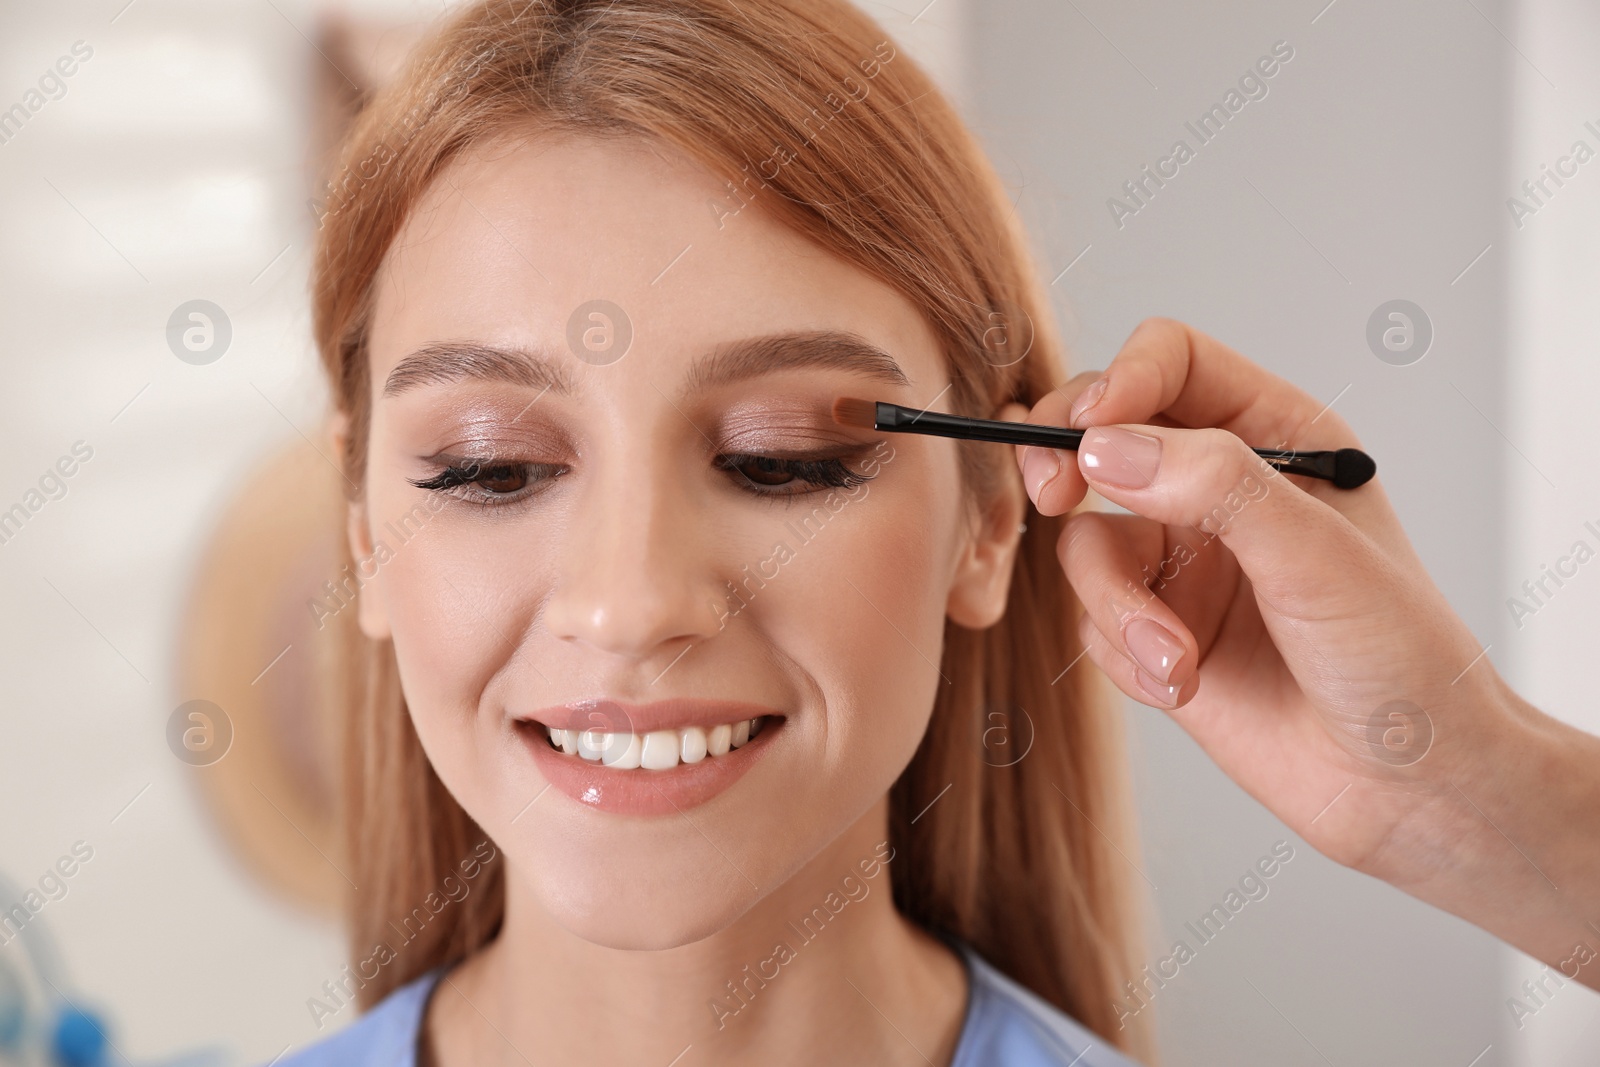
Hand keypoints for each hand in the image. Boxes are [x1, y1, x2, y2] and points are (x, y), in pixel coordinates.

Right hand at [1015, 318, 1599, 987]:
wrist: (1410, 793)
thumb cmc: (1404, 662)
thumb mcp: (1319, 557)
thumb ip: (1217, 487)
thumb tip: (1104, 447)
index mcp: (1278, 436)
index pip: (1172, 364)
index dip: (1121, 384)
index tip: (1091, 433)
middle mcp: (1218, 490)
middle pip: (1099, 435)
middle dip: (1065, 462)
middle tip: (1052, 493)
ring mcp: (1182, 563)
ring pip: (1085, 543)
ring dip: (1117, 605)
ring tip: (1176, 661)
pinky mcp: (1154, 634)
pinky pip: (1089, 622)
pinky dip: (1125, 656)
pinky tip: (1186, 689)